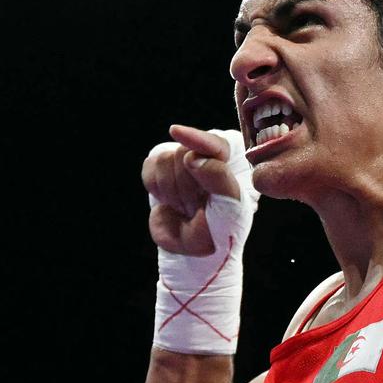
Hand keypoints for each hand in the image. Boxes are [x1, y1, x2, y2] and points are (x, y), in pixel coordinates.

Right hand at [142, 125, 242, 255]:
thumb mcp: (231, 206)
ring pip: (164, 159)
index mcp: (233, 158)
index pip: (216, 143)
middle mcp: (207, 153)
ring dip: (173, 192)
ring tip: (188, 208)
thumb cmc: (223, 227)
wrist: (198, 250)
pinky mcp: (160, 168)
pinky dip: (158, 190)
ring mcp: (182, 160)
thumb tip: (191, 156)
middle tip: (198, 207)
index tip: (176, 132)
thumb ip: (218, 177)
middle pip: (183, 152)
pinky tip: (172, 202)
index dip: (196, 138)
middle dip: (187, 187)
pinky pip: (149, 167)